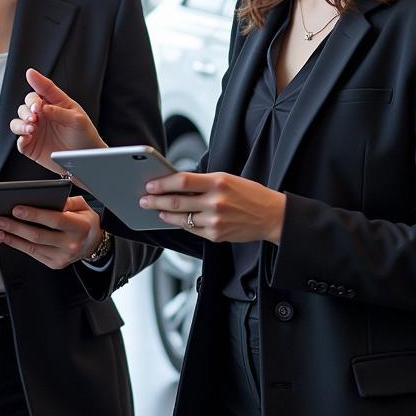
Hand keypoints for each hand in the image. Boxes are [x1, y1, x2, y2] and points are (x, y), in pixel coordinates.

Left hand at [0, 195, 103, 269]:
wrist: (93, 244)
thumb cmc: (85, 222)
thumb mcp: (83, 206)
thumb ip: (68, 201)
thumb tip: (49, 198)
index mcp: (80, 227)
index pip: (54, 220)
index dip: (34, 215)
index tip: (17, 209)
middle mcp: (71, 244)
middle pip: (39, 235)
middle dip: (16, 227)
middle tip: (0, 219)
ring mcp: (63, 257)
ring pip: (33, 246)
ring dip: (13, 237)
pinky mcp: (55, 264)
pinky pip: (33, 253)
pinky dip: (18, 245)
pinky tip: (8, 237)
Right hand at [9, 68, 105, 174]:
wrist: (85, 158)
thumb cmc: (84, 135)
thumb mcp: (78, 121)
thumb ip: (60, 112)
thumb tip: (44, 107)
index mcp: (55, 104)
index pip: (43, 89)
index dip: (36, 80)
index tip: (30, 74)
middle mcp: (42, 115)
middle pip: (27, 104)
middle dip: (28, 106)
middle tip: (35, 113)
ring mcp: (35, 130)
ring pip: (18, 121)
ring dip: (21, 122)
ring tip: (31, 127)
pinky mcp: (31, 145)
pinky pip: (19, 140)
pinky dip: (20, 138)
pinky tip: (28, 138)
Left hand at [139, 172, 286, 244]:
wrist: (272, 216)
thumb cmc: (249, 194)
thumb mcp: (227, 179)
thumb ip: (203, 181)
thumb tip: (176, 183)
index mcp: (218, 182)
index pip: (183, 181)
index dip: (163, 183)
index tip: (150, 184)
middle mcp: (216, 202)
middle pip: (177, 201)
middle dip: (156, 201)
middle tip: (144, 200)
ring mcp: (216, 221)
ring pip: (182, 218)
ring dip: (165, 214)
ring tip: (156, 210)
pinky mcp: (216, 235)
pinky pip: (192, 229)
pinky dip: (181, 223)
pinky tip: (173, 219)